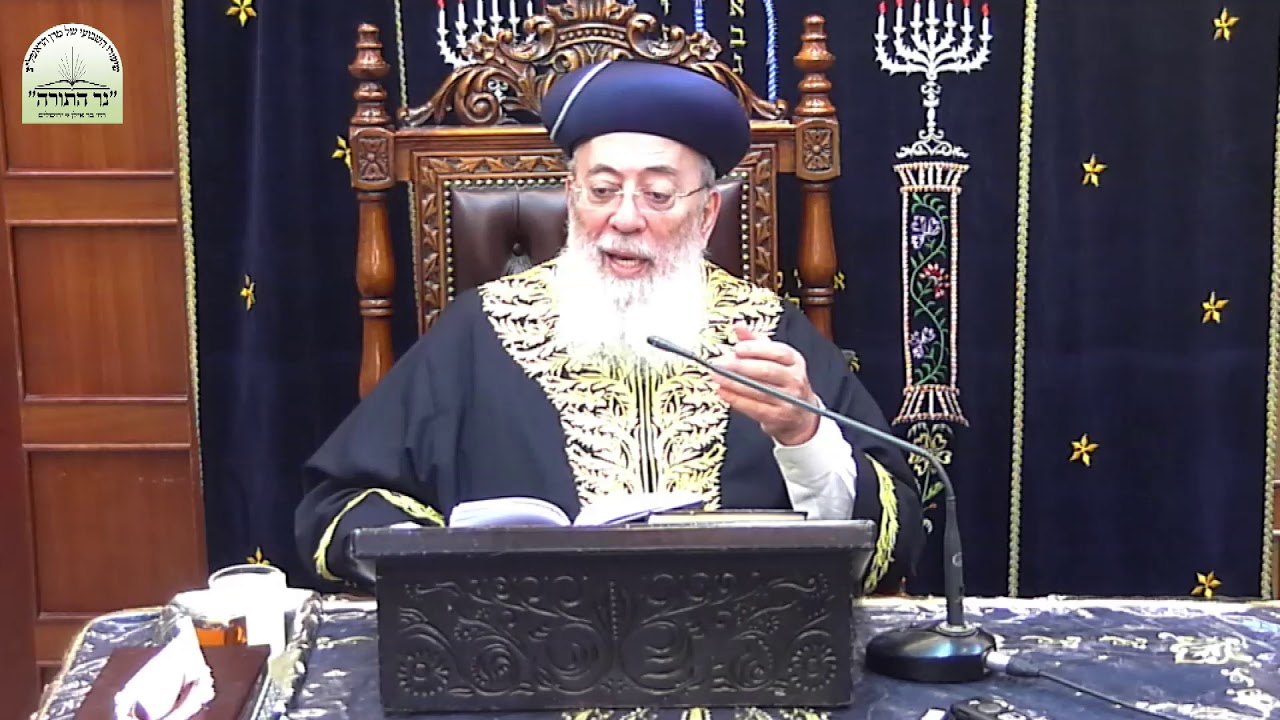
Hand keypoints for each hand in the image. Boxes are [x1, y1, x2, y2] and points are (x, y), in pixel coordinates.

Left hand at [709, 324, 819, 445]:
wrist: (799, 415)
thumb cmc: (782, 381)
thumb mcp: (774, 359)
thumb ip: (756, 342)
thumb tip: (738, 326)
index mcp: (794, 360)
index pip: (778, 352)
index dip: (756, 349)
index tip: (737, 348)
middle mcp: (795, 379)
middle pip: (767, 371)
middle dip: (740, 366)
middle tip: (719, 363)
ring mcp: (787, 399)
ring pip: (757, 389)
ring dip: (733, 383)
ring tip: (716, 376)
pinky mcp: (777, 416)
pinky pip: (753, 407)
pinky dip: (735, 399)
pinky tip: (722, 391)